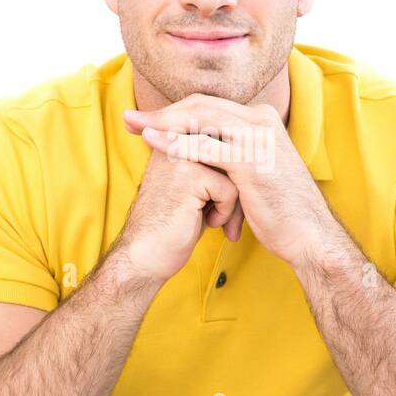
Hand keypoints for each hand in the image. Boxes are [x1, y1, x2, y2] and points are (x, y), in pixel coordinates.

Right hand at [114, 143, 245, 284]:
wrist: (144, 257)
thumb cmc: (175, 226)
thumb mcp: (196, 189)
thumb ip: (214, 165)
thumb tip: (250, 155)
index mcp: (174, 138)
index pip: (223, 145)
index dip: (230, 177)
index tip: (218, 203)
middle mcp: (175, 141)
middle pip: (231, 156)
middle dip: (236, 190)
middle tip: (229, 218)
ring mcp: (180, 155)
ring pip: (234, 172)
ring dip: (232, 203)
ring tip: (216, 220)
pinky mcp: (188, 175)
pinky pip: (230, 189)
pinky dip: (225, 212)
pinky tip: (206, 221)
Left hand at [123, 94, 333, 267]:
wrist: (309, 236)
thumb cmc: (279, 210)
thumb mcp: (255, 173)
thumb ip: (232, 155)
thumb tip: (200, 151)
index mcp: (262, 120)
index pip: (209, 105)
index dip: (174, 111)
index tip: (144, 121)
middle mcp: (261, 120)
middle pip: (201, 105)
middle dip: (162, 112)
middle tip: (130, 119)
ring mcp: (258, 137)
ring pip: (201, 118)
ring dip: (163, 122)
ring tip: (135, 127)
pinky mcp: (252, 159)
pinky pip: (205, 144)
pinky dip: (176, 141)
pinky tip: (154, 142)